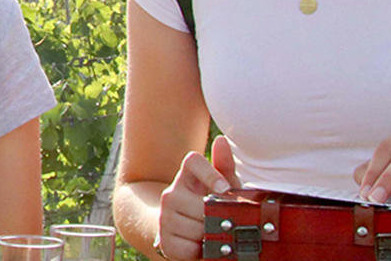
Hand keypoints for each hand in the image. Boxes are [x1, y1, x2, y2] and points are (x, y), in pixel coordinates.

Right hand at [157, 136, 240, 259]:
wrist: (182, 233)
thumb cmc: (207, 206)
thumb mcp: (222, 188)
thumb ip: (224, 166)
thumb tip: (221, 140)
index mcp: (187, 176)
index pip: (194, 162)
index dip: (211, 174)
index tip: (225, 190)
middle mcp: (171, 193)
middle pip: (202, 204)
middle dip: (219, 217)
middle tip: (227, 223)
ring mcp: (165, 216)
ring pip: (196, 228)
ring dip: (211, 236)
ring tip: (214, 235)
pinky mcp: (163, 239)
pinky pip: (188, 248)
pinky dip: (199, 251)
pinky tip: (201, 246)